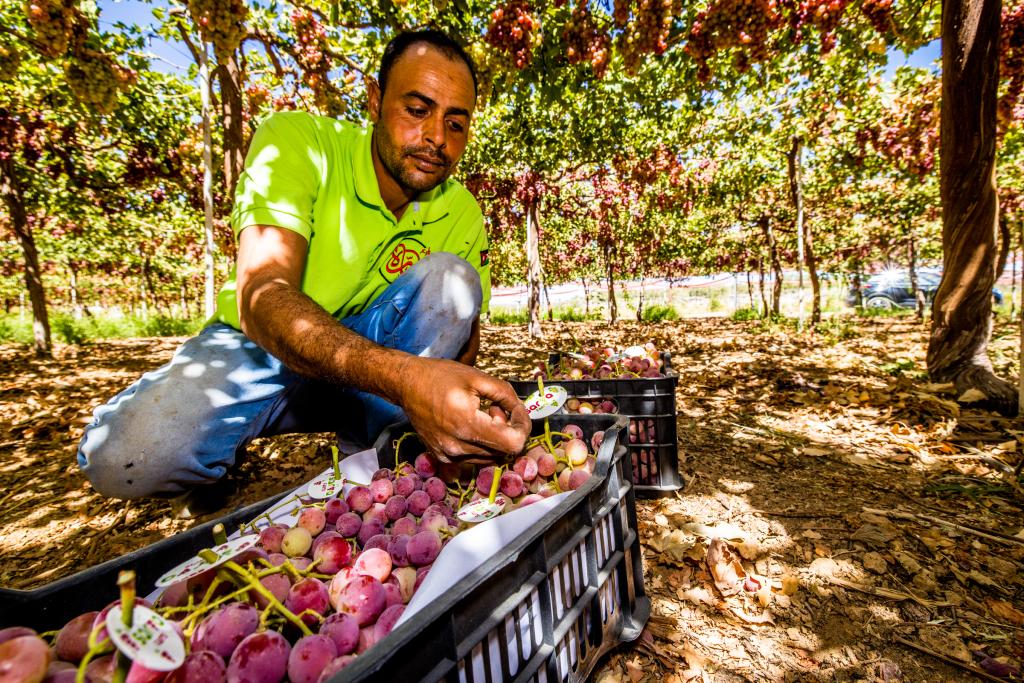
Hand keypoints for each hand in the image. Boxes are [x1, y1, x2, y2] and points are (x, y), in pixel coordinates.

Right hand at [397, 356, 530, 460]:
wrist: (407, 385)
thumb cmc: (440, 377)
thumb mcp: (478, 377)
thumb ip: (505, 394)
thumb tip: (522, 411)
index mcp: (466, 424)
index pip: (512, 444)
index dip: (522, 428)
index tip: (517, 412)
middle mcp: (457, 446)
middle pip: (504, 451)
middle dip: (508, 430)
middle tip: (495, 408)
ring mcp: (448, 455)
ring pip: (491, 457)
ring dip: (495, 438)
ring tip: (483, 414)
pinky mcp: (443, 458)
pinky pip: (475, 458)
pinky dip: (482, 444)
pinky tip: (472, 425)